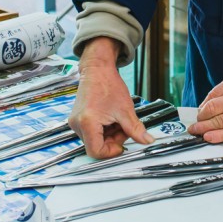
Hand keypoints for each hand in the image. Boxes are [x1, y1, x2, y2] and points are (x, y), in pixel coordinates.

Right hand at [68, 37, 153, 157]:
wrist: (97, 69)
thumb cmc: (108, 84)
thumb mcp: (126, 110)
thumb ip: (136, 129)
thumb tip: (147, 140)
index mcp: (87, 123)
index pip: (96, 152)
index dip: (111, 151)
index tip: (122, 144)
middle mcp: (77, 124)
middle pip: (96, 146)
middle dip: (113, 140)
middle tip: (123, 127)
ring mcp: (75, 122)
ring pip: (94, 140)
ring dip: (109, 135)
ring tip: (116, 120)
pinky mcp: (77, 119)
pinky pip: (91, 132)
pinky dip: (103, 129)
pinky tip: (109, 118)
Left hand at [188, 64, 222, 143]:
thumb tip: (212, 101)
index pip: (212, 96)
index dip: (202, 106)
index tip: (199, 112)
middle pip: (211, 109)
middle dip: (200, 118)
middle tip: (194, 124)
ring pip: (218, 121)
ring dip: (204, 128)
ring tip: (196, 132)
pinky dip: (217, 136)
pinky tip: (208, 138)